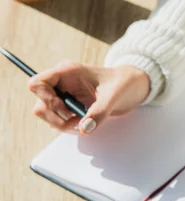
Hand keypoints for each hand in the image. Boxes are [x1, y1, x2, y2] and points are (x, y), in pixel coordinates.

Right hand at [28, 62, 150, 133]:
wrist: (132, 86)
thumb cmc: (124, 83)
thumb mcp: (113, 96)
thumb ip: (99, 112)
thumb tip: (84, 129)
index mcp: (67, 71)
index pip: (37, 83)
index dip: (45, 99)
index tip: (64, 108)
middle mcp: (61, 83)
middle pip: (39, 104)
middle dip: (55, 117)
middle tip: (76, 121)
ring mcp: (64, 95)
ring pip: (46, 115)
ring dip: (61, 124)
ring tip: (83, 123)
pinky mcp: (69, 107)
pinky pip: (58, 121)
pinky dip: (68, 126)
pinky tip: (84, 123)